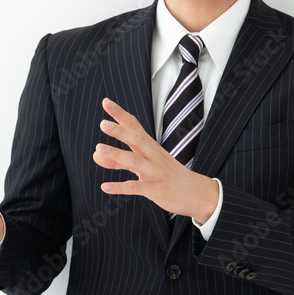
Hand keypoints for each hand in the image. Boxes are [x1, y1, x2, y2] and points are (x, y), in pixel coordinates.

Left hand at [92, 98, 217, 222]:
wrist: (197, 192)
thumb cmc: (168, 175)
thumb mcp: (144, 164)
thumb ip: (118, 159)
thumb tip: (96, 154)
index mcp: (150, 146)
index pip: (134, 125)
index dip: (120, 114)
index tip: (105, 102)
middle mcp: (153, 156)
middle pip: (136, 139)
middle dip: (120, 131)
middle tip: (103, 124)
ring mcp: (154, 172)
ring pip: (135, 161)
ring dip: (116, 154)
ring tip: (98, 149)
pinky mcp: (155, 189)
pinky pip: (136, 188)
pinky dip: (120, 187)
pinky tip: (105, 186)